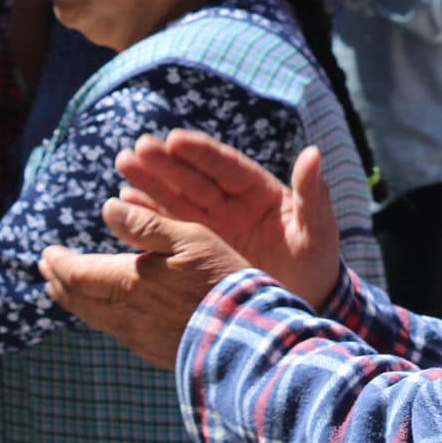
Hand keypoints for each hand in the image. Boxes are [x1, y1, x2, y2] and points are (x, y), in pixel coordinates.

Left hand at [39, 199, 251, 368]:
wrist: (247, 337)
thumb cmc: (223, 281)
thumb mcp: (191, 239)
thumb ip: (148, 225)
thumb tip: (108, 207)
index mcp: (129, 282)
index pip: (77, 274)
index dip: (58, 264)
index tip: (45, 253)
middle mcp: (125, 314)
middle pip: (78, 300)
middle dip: (60, 282)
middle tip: (47, 271)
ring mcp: (139, 337)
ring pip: (95, 318)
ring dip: (77, 301)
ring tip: (69, 290)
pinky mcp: (156, 352)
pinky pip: (117, 332)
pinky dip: (101, 316)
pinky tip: (110, 312)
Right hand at [113, 132, 341, 309]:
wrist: (303, 303)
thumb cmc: (316, 264)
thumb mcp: (318, 229)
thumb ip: (311, 194)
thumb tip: (313, 152)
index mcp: (259, 192)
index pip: (225, 166)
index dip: (200, 153)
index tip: (174, 139)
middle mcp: (230, 204)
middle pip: (193, 179)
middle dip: (165, 164)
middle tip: (137, 149)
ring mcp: (211, 226)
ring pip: (175, 199)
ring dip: (149, 183)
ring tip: (123, 166)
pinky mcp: (198, 250)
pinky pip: (168, 229)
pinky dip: (147, 217)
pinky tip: (124, 204)